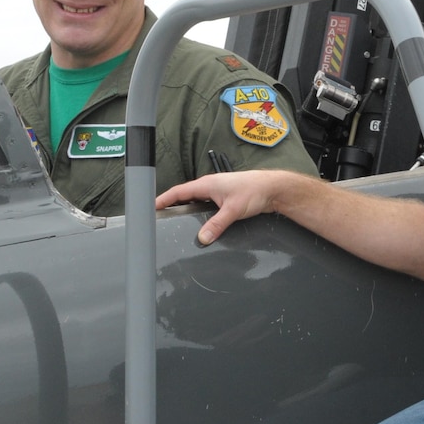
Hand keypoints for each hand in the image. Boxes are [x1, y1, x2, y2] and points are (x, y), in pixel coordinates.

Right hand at [157, 171, 280, 246]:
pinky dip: (198, 213)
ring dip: (186, 209)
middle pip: (184, 196)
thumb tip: (202, 239)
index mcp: (206, 184)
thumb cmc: (254, 191)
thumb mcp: (232, 210)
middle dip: (171, 206)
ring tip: (174, 221)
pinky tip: (199, 222)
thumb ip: (216, 225)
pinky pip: (206, 206)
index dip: (163, 200)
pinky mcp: (225, 199)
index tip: (150, 207)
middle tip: (159, 217)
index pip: (178, 192)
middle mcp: (210, 186)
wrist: (273, 188)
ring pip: (195, 201)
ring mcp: (217, 192)